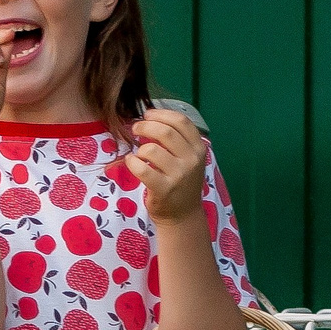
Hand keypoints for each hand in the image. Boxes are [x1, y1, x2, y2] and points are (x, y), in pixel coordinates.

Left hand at [124, 108, 205, 223]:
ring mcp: (179, 175)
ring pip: (151, 149)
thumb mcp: (188, 158)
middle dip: (145, 126)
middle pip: (165, 131)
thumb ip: (177, 140)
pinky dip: (132, 162)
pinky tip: (132, 162)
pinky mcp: (164, 189)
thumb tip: (151, 116)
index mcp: (199, 148)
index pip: (181, 121)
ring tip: (138, 153)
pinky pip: (142, 168)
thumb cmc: (182, 183)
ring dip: (139, 148)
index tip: (148, 114)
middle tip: (135, 128)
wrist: (183, 215)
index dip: (161, 114)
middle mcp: (192, 160)